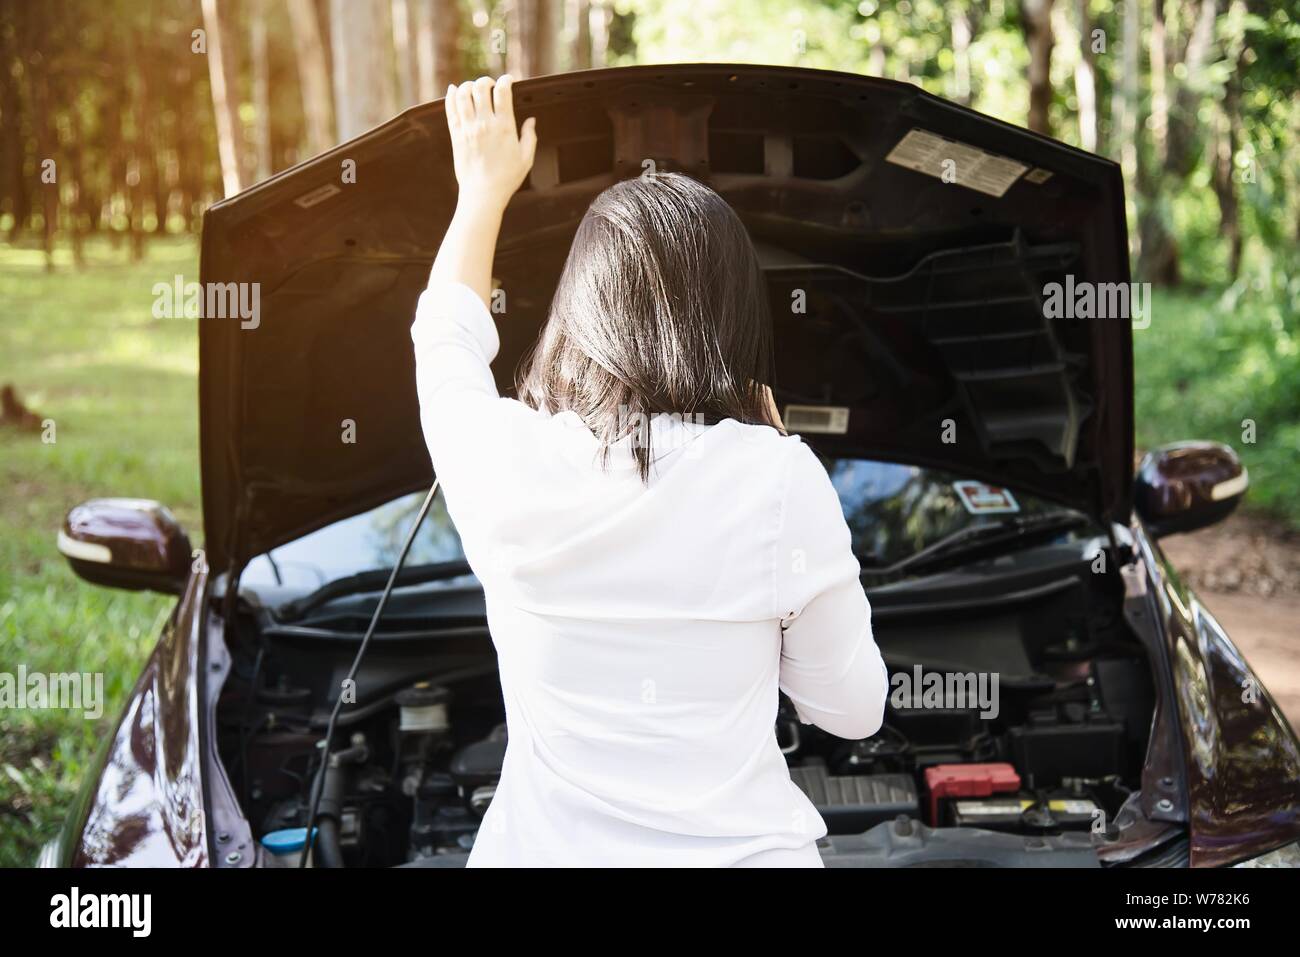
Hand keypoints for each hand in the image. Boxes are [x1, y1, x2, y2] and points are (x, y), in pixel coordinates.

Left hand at [445, 75, 537, 214]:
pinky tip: (454, 90)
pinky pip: (450, 109)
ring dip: (468, 86)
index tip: (509, 80)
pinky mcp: (456, 135)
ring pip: (463, 94)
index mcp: (504, 127)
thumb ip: (529, 137)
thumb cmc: (507, 178)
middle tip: (490, 86)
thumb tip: (531, 120)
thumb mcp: (526, 158)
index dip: (506, 80)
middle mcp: (485, 124)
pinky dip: (451, 95)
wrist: (483, 194)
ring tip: (473, 89)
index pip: (503, 92)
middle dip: (486, 81)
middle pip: (481, 87)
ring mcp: (468, 128)